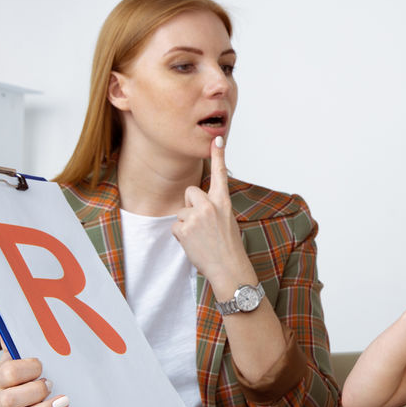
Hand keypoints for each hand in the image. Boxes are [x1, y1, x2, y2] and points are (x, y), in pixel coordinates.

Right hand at [0, 299, 67, 406]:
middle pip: (10, 400)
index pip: (8, 373)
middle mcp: (3, 400)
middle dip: (33, 391)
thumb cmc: (14, 370)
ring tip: (64, 402)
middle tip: (51, 382)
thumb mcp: (10, 348)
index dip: (25, 369)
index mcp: (1, 378)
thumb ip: (2, 324)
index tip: (40, 363)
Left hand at [172, 137, 255, 297]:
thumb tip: (197, 204)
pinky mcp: (184, 228)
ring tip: (200, 238)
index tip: (217, 138)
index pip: (221, 174)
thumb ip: (214, 207)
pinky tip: (194, 244)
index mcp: (224, 202)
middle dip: (190, 205)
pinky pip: (176, 225)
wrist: (229, 268)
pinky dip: (182, 236)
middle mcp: (210, 205)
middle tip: (202, 224)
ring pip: (182, 211)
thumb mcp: (227, 220)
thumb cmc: (228, 247)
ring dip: (187, 224)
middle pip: (189, 192)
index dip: (218, 155)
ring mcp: (197, 216)